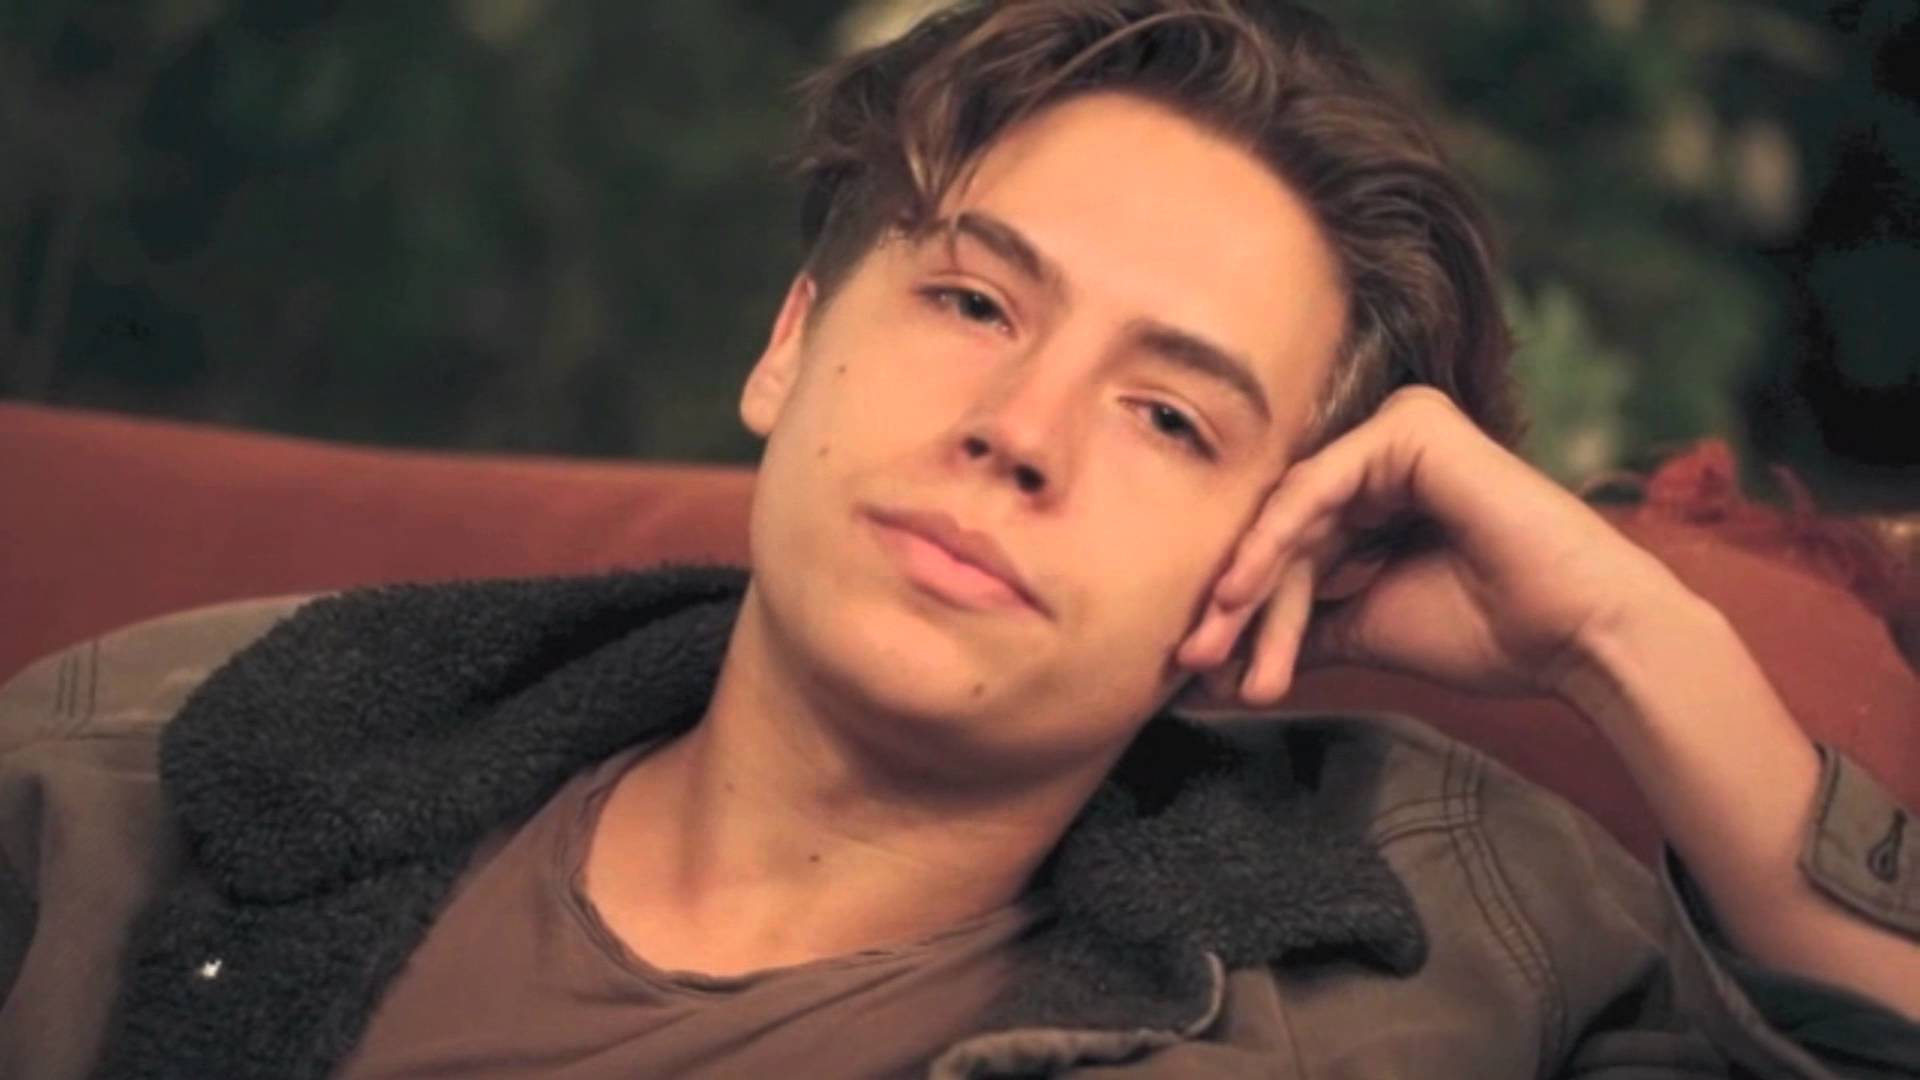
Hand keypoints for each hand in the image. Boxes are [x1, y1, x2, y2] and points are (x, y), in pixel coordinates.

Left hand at [1176, 387, 1686, 705]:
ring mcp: (1400, 431)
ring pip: (1293, 513)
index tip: (1203, 674)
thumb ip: (1298, 631)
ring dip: (1250, 586)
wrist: (1580, 638)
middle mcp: (1387, 451)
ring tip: (1214, 648)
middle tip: (1190, 662)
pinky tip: (1238, 591)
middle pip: (1285, 529)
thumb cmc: (1492, 632)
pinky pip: (1317, 487)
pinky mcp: (1412, 427)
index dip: (1248, 612)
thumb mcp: (1366, 628)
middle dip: (1237, 603)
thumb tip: (1215, 671)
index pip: (1293, 547)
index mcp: (1382, 490)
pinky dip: (1274, 541)